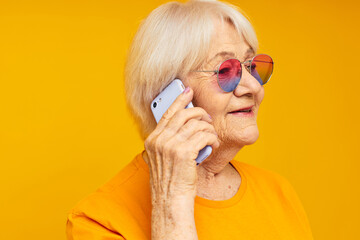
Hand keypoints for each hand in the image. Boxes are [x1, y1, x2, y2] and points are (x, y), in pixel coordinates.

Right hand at [144, 87, 219, 201]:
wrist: (170, 201)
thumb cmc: (170, 181)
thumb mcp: (164, 158)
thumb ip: (170, 140)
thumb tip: (186, 125)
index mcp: (153, 140)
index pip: (167, 113)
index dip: (179, 100)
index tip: (188, 91)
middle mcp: (160, 140)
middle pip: (184, 115)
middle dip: (199, 112)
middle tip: (207, 117)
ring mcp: (171, 146)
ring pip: (196, 124)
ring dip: (208, 128)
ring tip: (211, 136)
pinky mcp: (184, 152)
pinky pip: (205, 136)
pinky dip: (212, 138)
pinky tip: (213, 143)